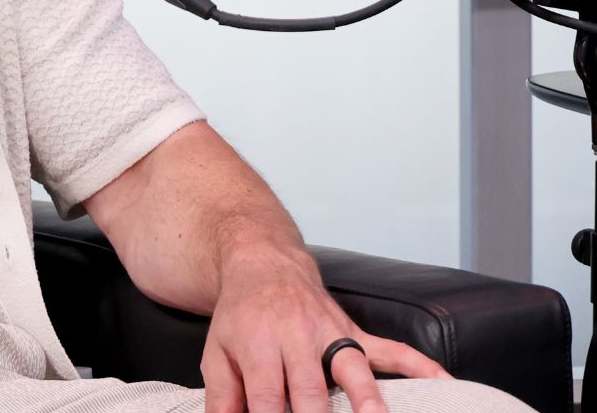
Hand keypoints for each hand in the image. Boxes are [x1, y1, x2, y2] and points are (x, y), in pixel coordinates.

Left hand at [200, 246, 447, 412]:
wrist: (264, 264)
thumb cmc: (241, 316)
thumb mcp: (217, 352)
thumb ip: (222, 395)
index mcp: (259, 344)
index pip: (265, 394)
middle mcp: (297, 337)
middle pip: (310, 388)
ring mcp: (331, 334)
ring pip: (354, 367)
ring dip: (367, 398)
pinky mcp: (356, 332)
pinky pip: (393, 349)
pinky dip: (420, 366)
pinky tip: (445, 382)